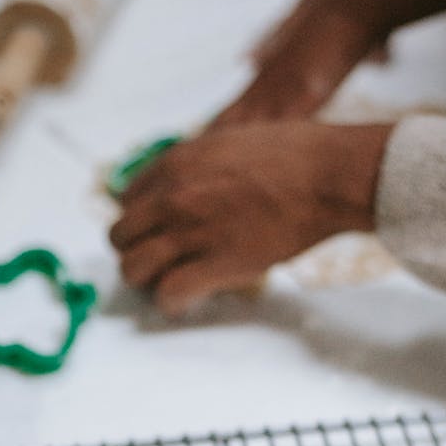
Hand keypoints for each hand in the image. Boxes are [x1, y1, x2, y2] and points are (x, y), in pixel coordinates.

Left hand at [109, 121, 392, 311]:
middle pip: (121, 237)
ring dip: (148, 281)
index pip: (127, 199)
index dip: (141, 220)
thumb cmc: (293, 157)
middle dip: (136, 252)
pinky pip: (170, 293)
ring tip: (167, 285)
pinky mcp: (216, 263)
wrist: (325, 176)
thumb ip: (199, 166)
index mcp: (176, 163)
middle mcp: (174, 197)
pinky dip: (172, 303)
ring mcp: (191, 231)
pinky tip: (185, 301)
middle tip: (157, 263)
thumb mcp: (229, 142)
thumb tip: (192, 186)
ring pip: (134, 268)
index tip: (156, 232)